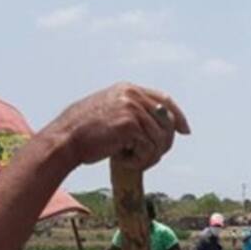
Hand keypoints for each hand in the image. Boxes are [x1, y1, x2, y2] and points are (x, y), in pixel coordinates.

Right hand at [47, 83, 190, 170]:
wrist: (65, 139)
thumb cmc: (84, 132)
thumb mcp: (110, 112)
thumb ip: (134, 113)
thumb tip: (164, 126)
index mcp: (128, 88)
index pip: (164, 100)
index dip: (178, 116)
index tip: (185, 131)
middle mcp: (132, 94)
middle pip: (167, 122)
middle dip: (163, 144)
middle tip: (147, 158)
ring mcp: (131, 107)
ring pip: (160, 138)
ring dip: (149, 156)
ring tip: (130, 160)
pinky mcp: (130, 125)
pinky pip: (150, 149)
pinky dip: (141, 161)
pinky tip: (123, 160)